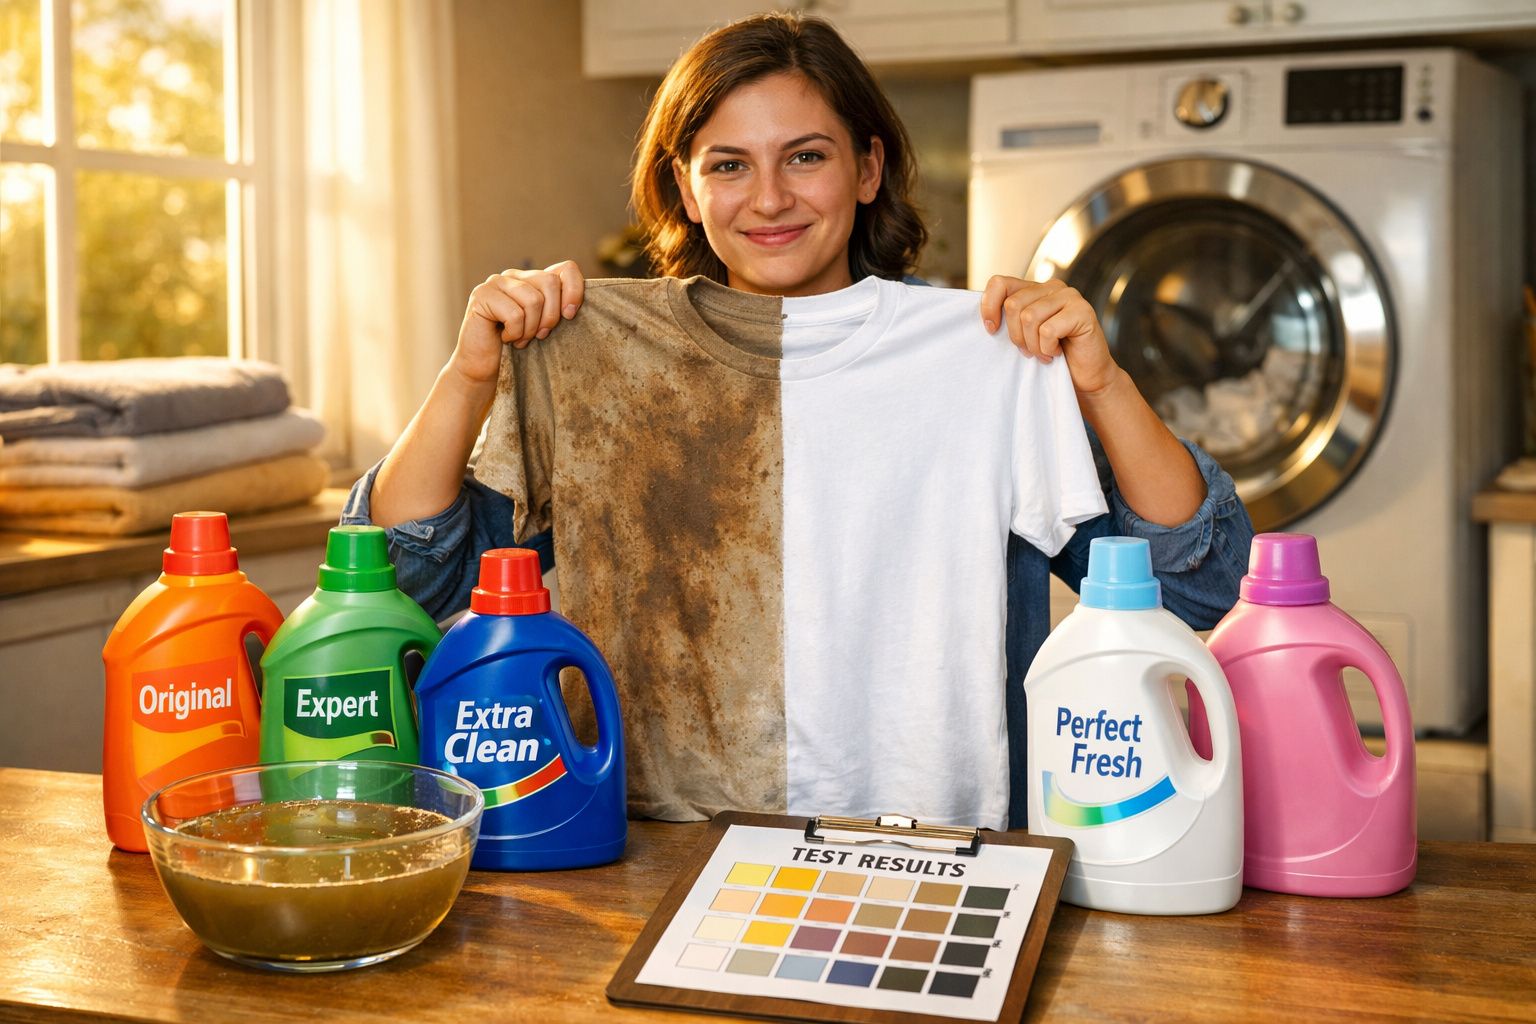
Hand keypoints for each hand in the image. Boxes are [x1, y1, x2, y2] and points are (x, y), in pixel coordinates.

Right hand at [452, 260, 585, 383]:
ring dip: (530, 329)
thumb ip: (557, 309)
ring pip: (533, 300)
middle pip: (550, 283)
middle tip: (539, 335)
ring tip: (520, 339)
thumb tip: (574, 306)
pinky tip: (504, 338)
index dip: (574, 291)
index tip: (570, 315)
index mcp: (532, 279)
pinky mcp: (482, 295)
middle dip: (550, 316)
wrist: (483, 367)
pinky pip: (515, 314)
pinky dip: (515, 334)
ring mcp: (496, 282)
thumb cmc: (517, 348)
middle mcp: (514, 275)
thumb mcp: (544, 326)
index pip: (566, 269)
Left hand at [980, 277, 1118, 396]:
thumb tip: (985, 320)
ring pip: (1029, 317)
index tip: (991, 330)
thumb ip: (1009, 320)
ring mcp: (1070, 296)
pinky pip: (1048, 330)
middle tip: (1029, 350)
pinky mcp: (1082, 311)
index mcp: (1034, 289)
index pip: (999, 283)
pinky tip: (1057, 352)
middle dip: (1016, 335)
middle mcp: (1052, 287)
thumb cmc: (1052, 356)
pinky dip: (1047, 348)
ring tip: (1044, 352)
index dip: (989, 306)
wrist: (1085, 377)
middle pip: (1013, 304)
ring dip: (1033, 344)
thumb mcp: (1023, 335)